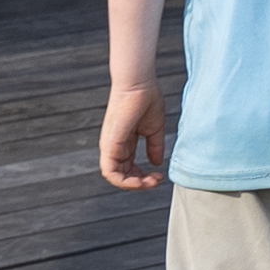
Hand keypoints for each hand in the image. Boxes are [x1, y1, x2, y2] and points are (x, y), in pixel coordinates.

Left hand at [97, 78, 169, 193]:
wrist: (139, 84)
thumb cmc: (146, 99)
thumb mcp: (154, 129)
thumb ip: (154, 147)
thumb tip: (157, 163)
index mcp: (123, 144)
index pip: (128, 169)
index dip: (143, 177)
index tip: (160, 175)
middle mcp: (114, 148)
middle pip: (122, 176)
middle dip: (140, 183)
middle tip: (157, 181)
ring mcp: (110, 147)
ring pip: (115, 178)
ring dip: (134, 185)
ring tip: (152, 182)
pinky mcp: (109, 145)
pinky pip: (111, 172)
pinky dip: (125, 181)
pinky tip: (143, 179)